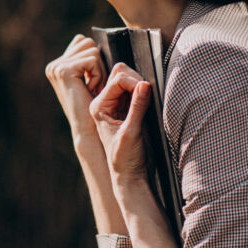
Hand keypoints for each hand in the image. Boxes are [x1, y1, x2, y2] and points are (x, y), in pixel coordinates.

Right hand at [45, 35, 105, 140]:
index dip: (94, 59)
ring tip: (93, 88)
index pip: (83, 42)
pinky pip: (93, 59)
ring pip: (92, 50)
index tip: (92, 82)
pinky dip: (98, 75)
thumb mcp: (88, 78)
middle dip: (98, 63)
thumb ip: (84, 59)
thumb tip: (84, 37)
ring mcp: (56, 67)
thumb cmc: (93, 106)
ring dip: (99, 70)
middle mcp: (53, 65)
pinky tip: (91, 90)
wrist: (87, 128)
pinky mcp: (63, 70)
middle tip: (94, 86)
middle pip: (88, 43)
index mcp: (57, 66)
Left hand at [89, 63, 150, 181]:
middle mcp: (105, 102)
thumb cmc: (125, 158)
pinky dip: (144, 92)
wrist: (129, 174)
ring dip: (140, 85)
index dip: (134, 82)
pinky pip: (136, 89)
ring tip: (147, 102)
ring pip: (129, 78)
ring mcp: (116, 104)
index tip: (146, 92)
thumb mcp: (132, 132)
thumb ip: (138, 107)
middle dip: (136, 79)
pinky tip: (148, 103)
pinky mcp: (128, 108)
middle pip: (120, 73)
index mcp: (99, 106)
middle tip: (146, 95)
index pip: (118, 79)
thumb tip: (144, 84)